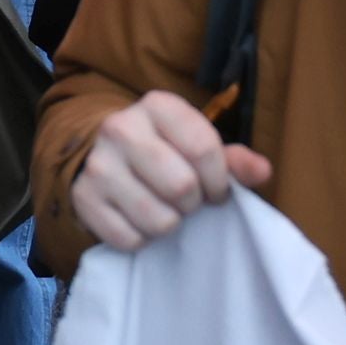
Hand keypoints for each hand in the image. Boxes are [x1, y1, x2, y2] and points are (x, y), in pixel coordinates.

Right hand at [69, 89, 272, 251]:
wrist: (100, 155)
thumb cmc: (163, 150)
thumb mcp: (197, 143)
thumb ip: (233, 158)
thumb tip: (263, 172)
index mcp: (157, 106)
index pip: (204, 149)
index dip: (219, 181)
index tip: (217, 190)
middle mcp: (121, 128)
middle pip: (182, 186)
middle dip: (193, 203)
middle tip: (188, 200)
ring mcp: (98, 165)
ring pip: (157, 219)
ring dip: (170, 224)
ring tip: (165, 209)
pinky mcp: (83, 199)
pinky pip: (129, 239)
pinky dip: (142, 238)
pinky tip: (138, 219)